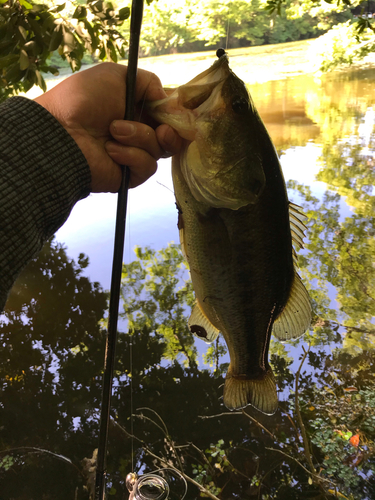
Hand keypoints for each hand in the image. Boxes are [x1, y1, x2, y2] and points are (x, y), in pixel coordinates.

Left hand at [35, 62, 181, 191]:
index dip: (177, 114)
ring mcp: (134, 154)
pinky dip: (131, 155)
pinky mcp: (129, 175)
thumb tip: (171, 101)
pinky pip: (146, 166)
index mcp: (137, 109)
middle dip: (172, 131)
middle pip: (173, 137)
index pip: (169, 114)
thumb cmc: (84, 99)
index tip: (178, 111)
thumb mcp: (116, 76)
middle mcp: (139, 132)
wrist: (61, 131)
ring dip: (139, 137)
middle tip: (163, 129)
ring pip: (160, 150)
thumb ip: (149, 82)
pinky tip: (111, 150)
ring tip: (113, 131)